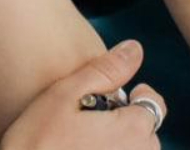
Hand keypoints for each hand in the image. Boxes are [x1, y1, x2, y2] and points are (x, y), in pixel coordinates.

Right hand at [1, 41, 166, 149]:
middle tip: (88, 123)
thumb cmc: (35, 145)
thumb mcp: (64, 96)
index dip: (134, 96)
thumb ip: (105, 70)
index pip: (154, 105)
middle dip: (125, 124)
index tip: (112, 100)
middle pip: (145, 133)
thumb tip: (135, 49)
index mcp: (133, 131)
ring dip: (117, 145)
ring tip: (82, 145)